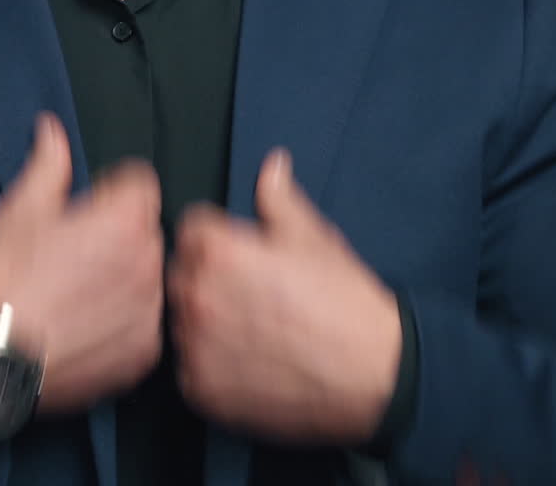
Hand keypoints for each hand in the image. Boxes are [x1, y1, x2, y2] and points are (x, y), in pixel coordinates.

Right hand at [0, 112, 163, 413]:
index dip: (111, 192)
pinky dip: (123, 321)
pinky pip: (144, 321)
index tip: (88, 210)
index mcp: (123, 218)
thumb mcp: (21, 208)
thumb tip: (51, 130)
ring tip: (77, 291)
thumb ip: (48, 161)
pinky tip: (85, 322)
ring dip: (125, 277)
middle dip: (120, 234)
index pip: (141, 183)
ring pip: (147, 276)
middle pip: (146, 230)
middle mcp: (145, 261)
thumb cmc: (2, 281)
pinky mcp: (142, 350)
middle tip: (77, 253)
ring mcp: (147, 309)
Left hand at [167, 148, 401, 442]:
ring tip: (251, 328)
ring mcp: (197, 348)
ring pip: (182, 321)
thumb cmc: (344, 301)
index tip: (241, 254)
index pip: (191, 229)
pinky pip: (189, 368)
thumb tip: (271, 165)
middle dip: (207, 276)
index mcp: (218, 251)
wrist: (373, 372)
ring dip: (205, 321)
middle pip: (181, 273)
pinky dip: (210, 365)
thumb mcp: (311, 235)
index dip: (218, 236)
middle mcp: (199, 297)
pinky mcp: (203, 390)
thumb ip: (278, 196)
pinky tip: (247, 360)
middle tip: (250, 293)